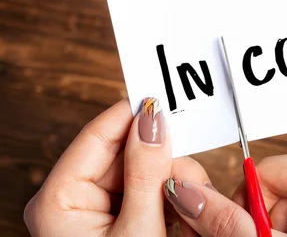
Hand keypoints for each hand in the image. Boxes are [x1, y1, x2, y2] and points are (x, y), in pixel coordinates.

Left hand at [23, 97, 196, 235]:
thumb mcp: (139, 229)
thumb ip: (146, 171)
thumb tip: (153, 118)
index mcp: (60, 198)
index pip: (99, 134)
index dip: (133, 113)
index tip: (167, 100)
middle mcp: (74, 198)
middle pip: (125, 150)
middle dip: (162, 160)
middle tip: (189, 182)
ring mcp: (97, 208)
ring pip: (143, 167)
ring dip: (173, 181)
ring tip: (189, 206)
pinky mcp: (120, 217)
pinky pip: (149, 188)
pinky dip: (172, 196)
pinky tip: (182, 216)